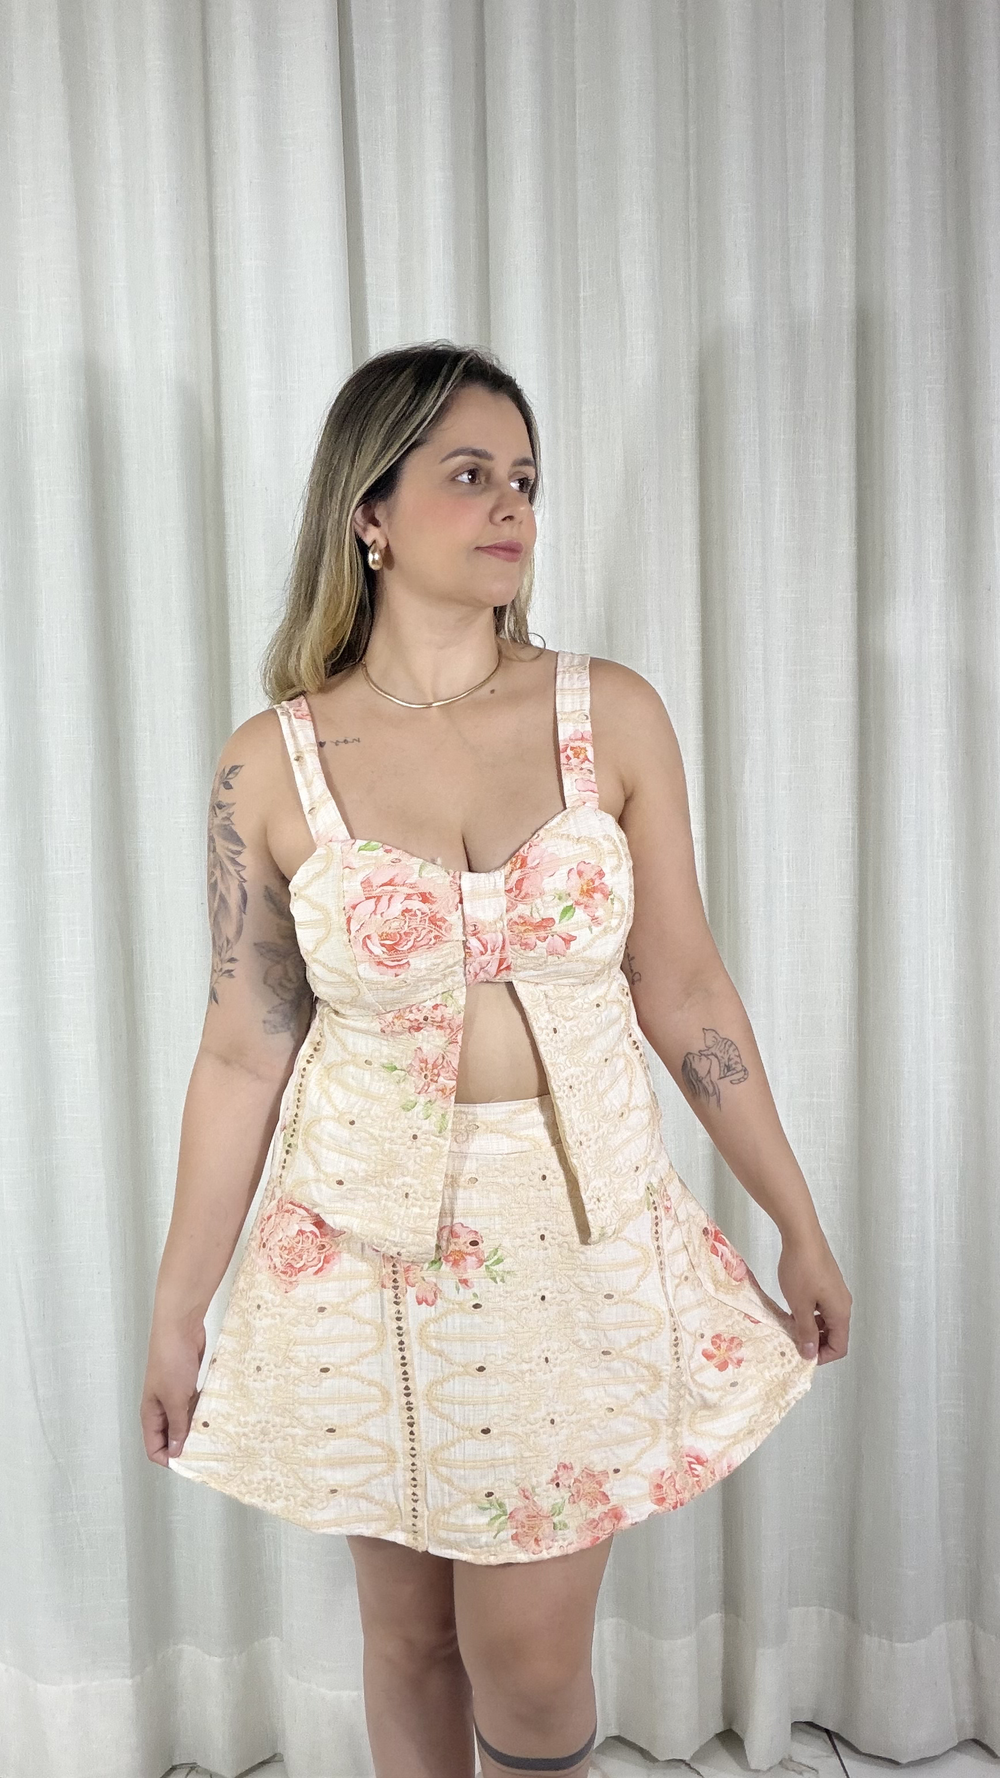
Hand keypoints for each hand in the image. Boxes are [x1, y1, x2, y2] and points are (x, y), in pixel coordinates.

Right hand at [140, 1314, 206, 1465]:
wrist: (180, 1327)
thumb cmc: (172, 1361)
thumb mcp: (175, 1398)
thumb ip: (177, 1426)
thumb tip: (175, 1452)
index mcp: (150, 1414)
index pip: (154, 1448)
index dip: (169, 1459)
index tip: (190, 1462)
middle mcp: (160, 1407)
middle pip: (170, 1437)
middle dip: (186, 1445)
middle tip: (208, 1451)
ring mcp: (175, 1395)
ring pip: (184, 1421)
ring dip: (197, 1428)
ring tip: (216, 1435)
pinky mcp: (188, 1384)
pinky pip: (195, 1405)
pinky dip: (203, 1412)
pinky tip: (217, 1416)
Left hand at [776, 1228, 851, 1364]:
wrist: (802, 1235)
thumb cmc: (801, 1270)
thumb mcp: (800, 1306)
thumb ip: (806, 1332)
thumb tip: (810, 1354)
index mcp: (841, 1312)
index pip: (840, 1347)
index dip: (822, 1356)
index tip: (801, 1356)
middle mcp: (843, 1303)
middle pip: (835, 1334)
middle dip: (816, 1343)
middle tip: (794, 1343)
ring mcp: (836, 1291)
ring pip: (828, 1320)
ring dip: (812, 1328)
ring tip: (790, 1327)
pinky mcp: (828, 1281)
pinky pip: (823, 1306)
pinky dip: (811, 1314)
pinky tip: (793, 1309)